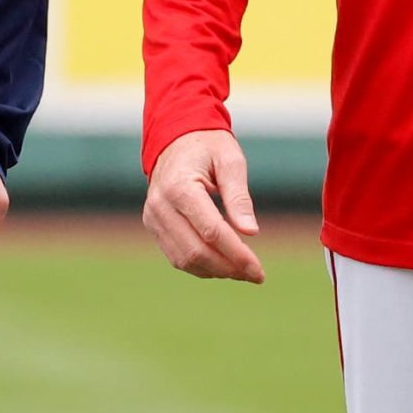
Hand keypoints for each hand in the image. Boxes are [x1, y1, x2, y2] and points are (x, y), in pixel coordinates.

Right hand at [142, 128, 262, 283]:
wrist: (175, 137)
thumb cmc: (208, 145)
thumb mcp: (230, 160)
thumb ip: (239, 196)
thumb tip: (251, 232)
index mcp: (179, 187)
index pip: (211, 231)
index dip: (237, 254)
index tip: (259, 271)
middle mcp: (160, 205)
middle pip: (196, 251)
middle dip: (228, 268)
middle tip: (255, 274)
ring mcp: (153, 217)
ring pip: (184, 259)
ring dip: (215, 270)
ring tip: (242, 271)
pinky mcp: (153, 225)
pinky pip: (176, 255)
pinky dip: (201, 265)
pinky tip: (223, 263)